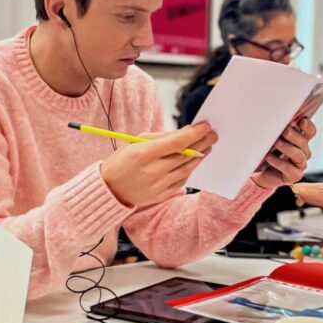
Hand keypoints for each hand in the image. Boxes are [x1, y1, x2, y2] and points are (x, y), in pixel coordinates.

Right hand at [101, 122, 216, 206]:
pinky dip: (189, 170)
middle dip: (202, 143)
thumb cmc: (123, 161)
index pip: (177, 142)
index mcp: (143, 154)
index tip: (205, 127)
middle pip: (185, 155)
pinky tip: (194, 161)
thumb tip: (186, 132)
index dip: (195, 134)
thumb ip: (162, 137)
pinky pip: (182, 181)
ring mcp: (158, 186)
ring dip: (200, 157)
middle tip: (213, 135)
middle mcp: (152, 171)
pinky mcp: (161, 196)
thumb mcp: (136, 142)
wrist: (110, 188)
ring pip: (187, 169)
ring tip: (207, 147)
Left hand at [250, 118, 314, 189]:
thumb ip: (278, 130)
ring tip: (276, 143)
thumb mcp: (273, 138)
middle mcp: (304, 152)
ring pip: (298, 155)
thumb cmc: (268, 151)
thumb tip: (276, 118)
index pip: (310, 131)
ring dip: (287, 148)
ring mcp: (300, 165)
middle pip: (304, 142)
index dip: (308, 126)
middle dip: (294, 135)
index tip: (301, 121)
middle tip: (285, 130)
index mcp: (301, 140)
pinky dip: (278, 162)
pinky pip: (289, 169)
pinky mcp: (295, 176)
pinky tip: (269, 157)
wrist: (261, 172)